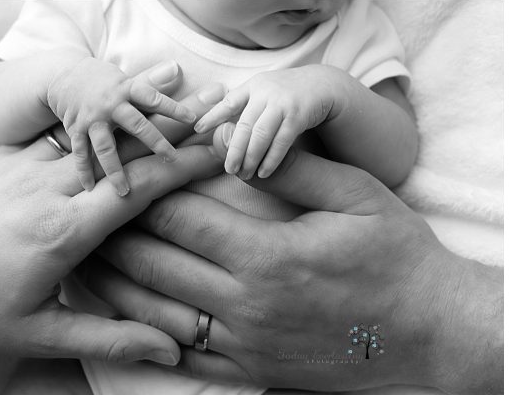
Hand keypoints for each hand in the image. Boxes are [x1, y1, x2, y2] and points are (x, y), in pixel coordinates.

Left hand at [0, 79, 226, 365]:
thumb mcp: (39, 335)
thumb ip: (109, 340)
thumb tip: (168, 352)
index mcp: (62, 231)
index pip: (137, 187)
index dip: (182, 168)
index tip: (216, 154)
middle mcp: (47, 188)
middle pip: (124, 149)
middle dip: (172, 134)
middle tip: (210, 121)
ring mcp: (23, 167)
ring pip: (96, 134)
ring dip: (139, 122)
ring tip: (174, 102)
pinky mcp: (6, 161)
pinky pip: (64, 136)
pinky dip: (98, 125)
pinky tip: (116, 112)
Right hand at [47, 58, 196, 191]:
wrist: (63, 74)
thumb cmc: (105, 80)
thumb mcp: (127, 76)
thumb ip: (152, 80)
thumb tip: (178, 68)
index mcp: (126, 88)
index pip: (154, 98)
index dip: (174, 108)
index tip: (194, 120)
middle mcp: (110, 104)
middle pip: (136, 125)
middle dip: (155, 142)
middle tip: (172, 159)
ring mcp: (92, 118)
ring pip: (105, 147)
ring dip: (115, 170)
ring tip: (125, 192)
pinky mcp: (75, 129)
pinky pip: (81, 153)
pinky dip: (84, 171)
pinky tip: (90, 188)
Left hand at [84, 124, 502, 392]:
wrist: (429, 332)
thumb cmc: (398, 259)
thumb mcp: (358, 198)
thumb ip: (296, 170)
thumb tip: (245, 145)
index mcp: (270, 256)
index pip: (182, 218)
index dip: (144, 192)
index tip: (121, 174)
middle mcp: (248, 304)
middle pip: (156, 264)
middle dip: (114, 235)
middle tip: (87, 213)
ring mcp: (247, 343)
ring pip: (158, 312)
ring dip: (117, 283)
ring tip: (88, 259)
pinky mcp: (253, 370)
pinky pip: (185, 352)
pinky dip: (147, 332)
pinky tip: (127, 313)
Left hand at [194, 65, 342, 179]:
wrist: (324, 84)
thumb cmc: (287, 94)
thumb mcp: (264, 92)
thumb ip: (244, 104)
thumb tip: (218, 125)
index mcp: (254, 86)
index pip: (229, 101)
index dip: (212, 116)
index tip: (197, 129)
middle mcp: (266, 92)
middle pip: (244, 125)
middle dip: (234, 150)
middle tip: (229, 170)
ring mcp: (283, 102)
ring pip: (261, 135)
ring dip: (251, 158)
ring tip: (245, 175)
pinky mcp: (299, 114)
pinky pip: (281, 141)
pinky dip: (271, 159)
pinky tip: (264, 172)